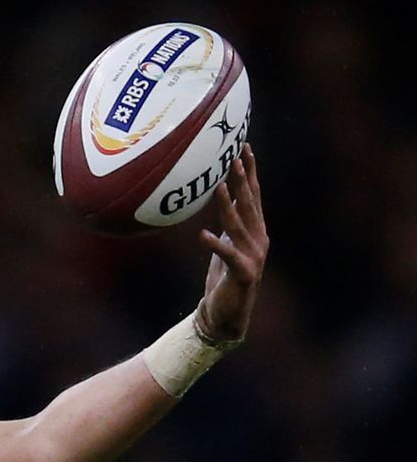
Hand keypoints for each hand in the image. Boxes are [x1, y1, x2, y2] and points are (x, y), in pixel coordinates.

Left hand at [195, 143, 268, 342]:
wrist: (228, 314)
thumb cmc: (224, 277)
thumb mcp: (227, 244)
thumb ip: (230, 222)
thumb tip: (224, 195)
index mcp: (255, 231)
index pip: (253, 195)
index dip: (250, 172)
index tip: (244, 148)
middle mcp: (258, 239)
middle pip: (249, 204)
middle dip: (242, 180)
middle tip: (234, 157)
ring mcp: (253, 256)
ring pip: (238, 225)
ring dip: (229, 204)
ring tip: (218, 185)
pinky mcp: (243, 273)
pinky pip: (227, 255)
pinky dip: (215, 245)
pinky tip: (202, 235)